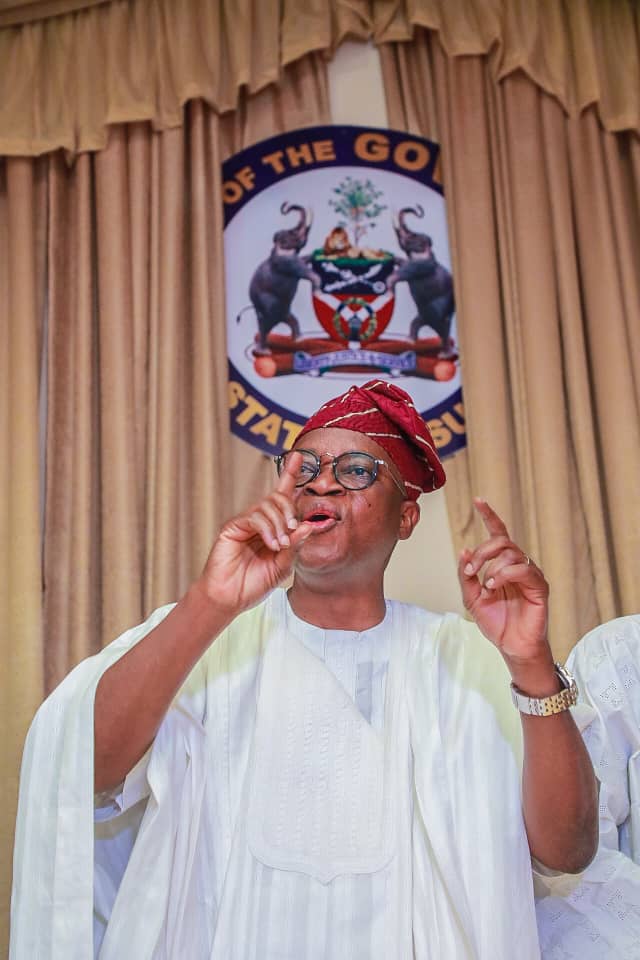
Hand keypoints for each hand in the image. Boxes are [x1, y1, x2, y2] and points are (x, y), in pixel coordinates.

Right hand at [196, 452, 312, 617]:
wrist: (230, 598)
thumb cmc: (254, 583)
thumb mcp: (283, 565)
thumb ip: (295, 545)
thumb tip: (309, 525)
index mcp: (273, 527)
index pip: (284, 496)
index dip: (290, 475)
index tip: (298, 456)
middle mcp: (259, 520)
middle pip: (279, 497)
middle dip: (291, 509)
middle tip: (293, 529)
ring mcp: (245, 522)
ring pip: (268, 505)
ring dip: (280, 524)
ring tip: (279, 546)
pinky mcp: (232, 526)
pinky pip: (255, 517)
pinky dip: (268, 529)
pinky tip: (271, 544)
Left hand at [458, 499, 551, 670]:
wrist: (511, 646)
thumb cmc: (496, 622)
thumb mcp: (471, 598)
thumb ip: (465, 575)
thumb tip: (463, 550)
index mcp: (502, 565)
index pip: (498, 533)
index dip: (490, 516)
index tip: (478, 500)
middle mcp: (518, 565)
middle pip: (501, 541)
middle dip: (482, 551)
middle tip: (470, 569)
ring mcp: (530, 575)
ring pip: (511, 553)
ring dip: (492, 566)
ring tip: (486, 585)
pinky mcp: (539, 587)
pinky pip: (524, 569)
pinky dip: (505, 575)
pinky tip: (495, 586)